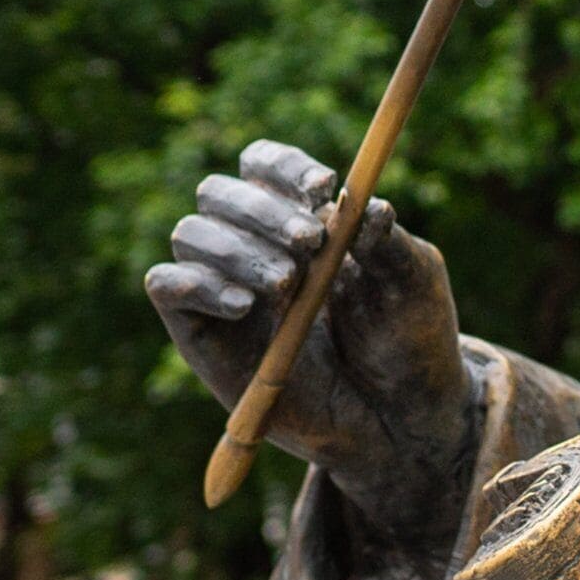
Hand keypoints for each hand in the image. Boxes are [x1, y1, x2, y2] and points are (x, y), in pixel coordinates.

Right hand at [145, 140, 477, 529]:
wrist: (397, 414)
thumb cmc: (407, 338)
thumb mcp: (413, 282)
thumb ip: (387, 239)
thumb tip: (366, 203)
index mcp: (301, 217)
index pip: (264, 165)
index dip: (285, 168)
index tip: (325, 189)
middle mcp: (254, 244)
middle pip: (219, 192)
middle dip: (263, 209)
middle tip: (313, 243)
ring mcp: (223, 287)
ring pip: (190, 233)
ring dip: (237, 249)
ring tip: (288, 285)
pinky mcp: (201, 332)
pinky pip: (166, 285)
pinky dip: (197, 284)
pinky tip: (246, 305)